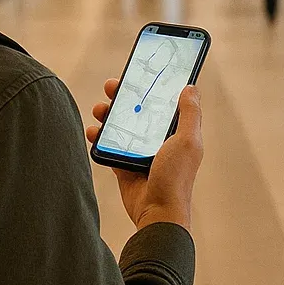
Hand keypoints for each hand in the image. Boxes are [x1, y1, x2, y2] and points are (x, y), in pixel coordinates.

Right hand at [87, 79, 203, 230]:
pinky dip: (99, 137)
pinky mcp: (124, 166)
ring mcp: (140, 153)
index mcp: (177, 132)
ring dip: (109, 115)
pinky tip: (92, 131)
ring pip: (122, 126)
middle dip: (124, 97)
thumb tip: (191, 87)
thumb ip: (189, 114)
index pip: (164, 102)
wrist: (157, 213)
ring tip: (99, 109)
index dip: (152, 87)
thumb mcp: (188, 141)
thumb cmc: (176, 178)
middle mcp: (159, 140)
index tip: (139, 72)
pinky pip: (109, 146)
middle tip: (112, 86)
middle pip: (139, 111)